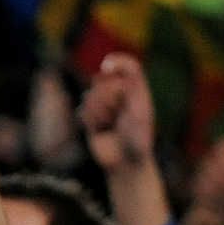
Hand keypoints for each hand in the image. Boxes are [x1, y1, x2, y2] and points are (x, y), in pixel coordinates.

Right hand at [78, 53, 155, 172]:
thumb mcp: (139, 110)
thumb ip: (129, 86)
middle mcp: (120, 95)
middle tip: (116, 114)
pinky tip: (99, 130)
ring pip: (91, 95)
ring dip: (98, 111)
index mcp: (137, 91)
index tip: (106, 67)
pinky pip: (83, 109)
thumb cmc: (138, 138)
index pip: (128, 65)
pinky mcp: (91, 117)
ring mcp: (104, 105)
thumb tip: (106, 69)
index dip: (116, 61)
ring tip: (109, 124)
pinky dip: (90, 119)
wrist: (125, 163)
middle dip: (106, 96)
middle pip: (104, 80)